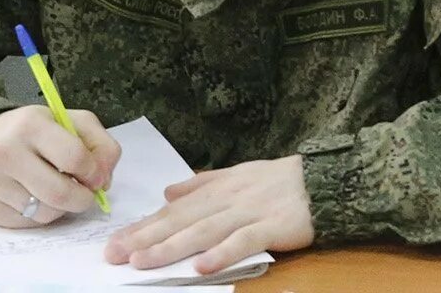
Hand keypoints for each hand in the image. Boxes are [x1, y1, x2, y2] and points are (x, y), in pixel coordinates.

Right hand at [0, 105, 120, 228]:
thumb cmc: (36, 132)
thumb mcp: (72, 122)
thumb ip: (100, 145)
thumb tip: (104, 181)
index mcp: (30, 125)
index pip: (74, 157)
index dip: (94, 172)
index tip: (97, 176)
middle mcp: (4, 153)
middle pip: (60, 193)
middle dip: (83, 199)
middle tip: (86, 194)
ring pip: (45, 213)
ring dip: (62, 208)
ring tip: (58, 190)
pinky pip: (28, 224)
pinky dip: (41, 215)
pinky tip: (36, 197)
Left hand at [105, 155, 313, 275]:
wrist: (326, 178)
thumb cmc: (282, 179)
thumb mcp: (241, 173)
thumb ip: (204, 183)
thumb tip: (169, 192)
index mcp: (220, 187)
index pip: (175, 209)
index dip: (145, 226)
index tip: (116, 241)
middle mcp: (229, 198)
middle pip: (182, 220)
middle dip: (146, 238)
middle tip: (114, 255)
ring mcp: (251, 212)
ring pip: (205, 231)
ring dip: (172, 247)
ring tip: (142, 262)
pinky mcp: (273, 226)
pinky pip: (245, 240)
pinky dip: (223, 253)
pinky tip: (202, 267)